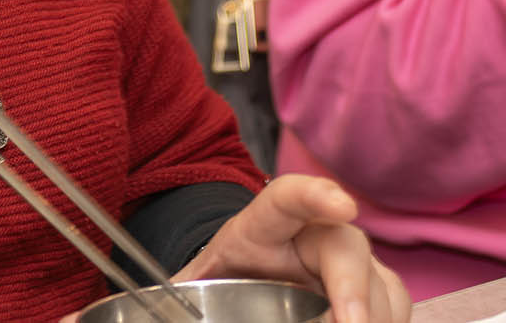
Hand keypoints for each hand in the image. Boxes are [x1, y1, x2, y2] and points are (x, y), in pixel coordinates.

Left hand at [174, 175, 408, 322]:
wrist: (248, 273)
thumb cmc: (225, 276)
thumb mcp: (194, 282)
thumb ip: (169, 298)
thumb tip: (109, 313)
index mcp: (263, 225)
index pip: (287, 198)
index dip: (315, 195)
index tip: (342, 205)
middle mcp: (315, 233)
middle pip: (345, 247)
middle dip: (354, 287)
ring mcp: (351, 261)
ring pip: (381, 283)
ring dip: (373, 315)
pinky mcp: (374, 288)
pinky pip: (396, 306)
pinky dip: (386, 322)